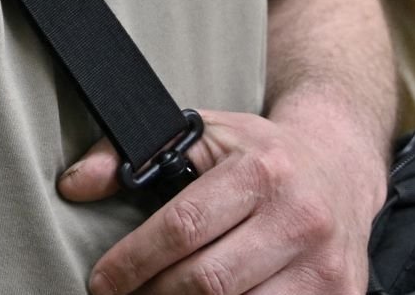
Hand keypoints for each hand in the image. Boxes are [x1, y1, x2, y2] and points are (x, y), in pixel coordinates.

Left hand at [57, 106, 385, 294]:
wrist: (340, 163)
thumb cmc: (259, 153)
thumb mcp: (201, 134)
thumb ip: (132, 154)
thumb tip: (74, 184)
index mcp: (262, 170)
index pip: (183, 226)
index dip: (133, 260)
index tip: (103, 280)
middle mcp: (300, 217)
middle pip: (209, 281)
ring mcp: (324, 265)